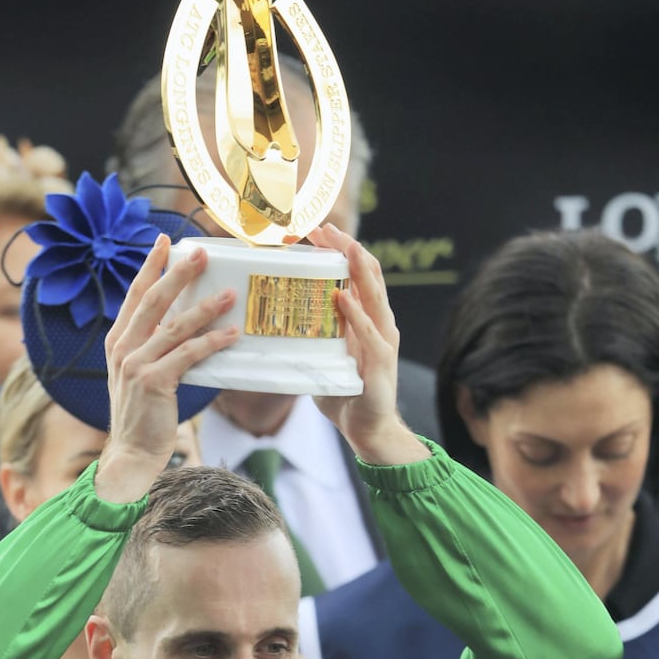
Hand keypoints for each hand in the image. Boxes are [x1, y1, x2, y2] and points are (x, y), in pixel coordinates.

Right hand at [95, 234, 237, 502]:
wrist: (131, 453)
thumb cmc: (143, 415)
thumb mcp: (140, 374)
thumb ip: (154, 348)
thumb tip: (185, 325)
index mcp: (117, 341)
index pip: (134, 295)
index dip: (150, 267)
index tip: (164, 242)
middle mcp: (123, 348)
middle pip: (153, 301)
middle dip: (178, 274)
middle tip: (201, 253)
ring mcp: (135, 364)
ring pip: (175, 326)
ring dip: (205, 308)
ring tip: (231, 294)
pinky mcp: (153, 382)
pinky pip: (187, 355)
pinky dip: (211, 342)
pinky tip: (231, 335)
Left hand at [307, 223, 428, 465]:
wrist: (367, 429)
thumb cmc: (346, 393)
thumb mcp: (325, 356)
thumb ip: (312, 335)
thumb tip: (276, 320)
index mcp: (367, 319)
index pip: (357, 274)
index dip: (341, 250)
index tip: (320, 232)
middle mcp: (379, 324)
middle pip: (367, 275)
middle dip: (347, 248)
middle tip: (325, 229)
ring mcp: (383, 341)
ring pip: (374, 296)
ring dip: (357, 270)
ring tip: (343, 247)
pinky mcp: (380, 363)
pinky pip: (368, 333)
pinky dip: (356, 314)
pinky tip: (343, 298)